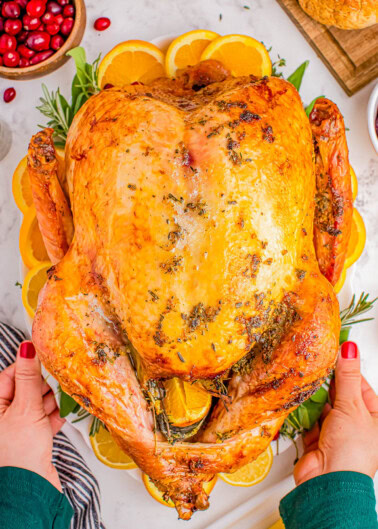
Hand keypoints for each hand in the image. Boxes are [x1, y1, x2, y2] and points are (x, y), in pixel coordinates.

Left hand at [0, 341, 64, 490]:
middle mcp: (3, 416)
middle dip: (44, 383)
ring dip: (52, 399)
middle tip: (61, 375)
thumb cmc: (20, 452)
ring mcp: (18, 428)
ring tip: (67, 392)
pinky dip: (55, 414)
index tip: (47, 357)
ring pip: (37, 403)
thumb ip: (29, 377)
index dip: (29, 366)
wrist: (31, 490)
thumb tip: (27, 348)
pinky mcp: (32, 439)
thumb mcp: (26, 408)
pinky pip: (45, 419)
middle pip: (26, 388)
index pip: (10, 375)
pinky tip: (67, 410)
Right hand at [294, 341, 377, 485]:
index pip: (360, 384)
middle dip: (329, 386)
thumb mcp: (352, 406)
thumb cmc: (351, 452)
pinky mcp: (318, 439)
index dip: (346, 369)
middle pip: (341, 394)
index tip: (334, 352)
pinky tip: (304, 411)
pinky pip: (310, 418)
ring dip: (316, 401)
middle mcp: (358, 426)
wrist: (327, 482)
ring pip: (324, 406)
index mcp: (376, 418)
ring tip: (310, 392)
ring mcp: (337, 433)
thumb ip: (347, 376)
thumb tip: (350, 350)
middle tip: (318, 369)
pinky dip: (306, 415)